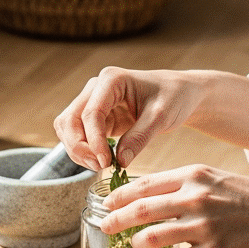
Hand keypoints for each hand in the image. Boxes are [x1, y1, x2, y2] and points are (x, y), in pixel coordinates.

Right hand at [53, 67, 205, 170]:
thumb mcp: (162, 117)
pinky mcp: (96, 117)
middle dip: (79, 146)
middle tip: (100, 166)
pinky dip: (83, 150)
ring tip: (100, 166)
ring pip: (68, 128)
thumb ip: (140, 137)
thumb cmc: (174, 97)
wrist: (180, 93)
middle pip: (70, 120)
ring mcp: (93, 101)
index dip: (94, 140)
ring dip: (77, 150)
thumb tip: (120, 161)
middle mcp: (96, 88)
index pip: (91, 113)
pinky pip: (78, 135)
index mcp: (112, 80)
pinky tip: (100, 161)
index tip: (105, 162)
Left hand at [99, 165, 248, 247]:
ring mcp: (204, 226)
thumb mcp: (215, 178)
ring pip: (153, 237)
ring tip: (135, 245)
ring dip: (138, 243)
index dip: (120, 195)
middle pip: (141, 210)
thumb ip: (185, 184)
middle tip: (106, 226)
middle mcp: (195, 197)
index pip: (144, 184)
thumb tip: (151, 194)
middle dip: (117, 219)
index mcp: (194, 175)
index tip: (108, 202)